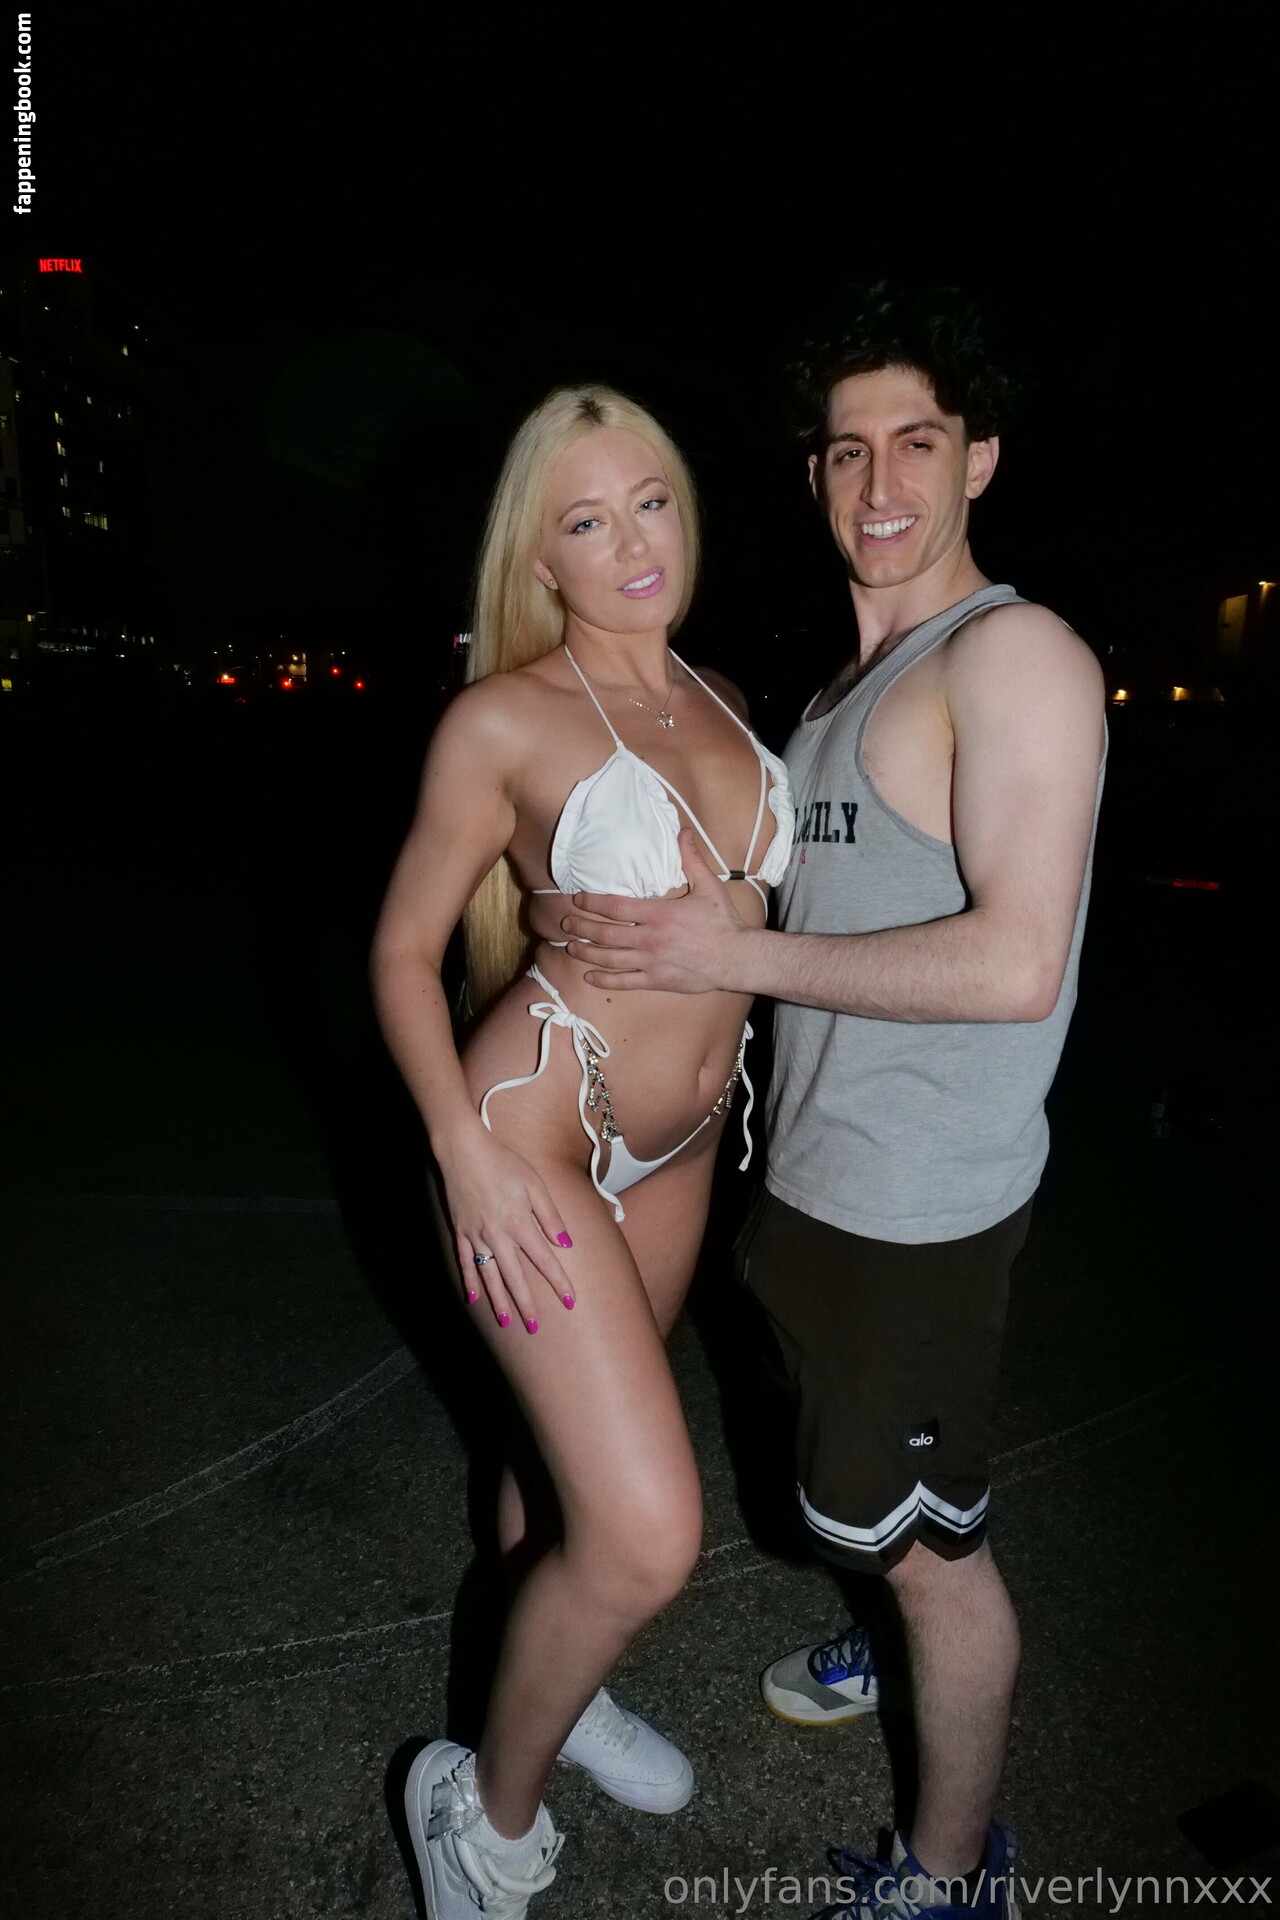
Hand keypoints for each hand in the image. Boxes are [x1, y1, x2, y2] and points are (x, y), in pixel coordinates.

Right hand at [438, 1130, 575, 1331]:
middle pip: (516, 1277)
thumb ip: (550, 1215)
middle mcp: (498, 1236)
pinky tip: (473, 1300)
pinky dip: (469, 1282)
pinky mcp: (460, 1232)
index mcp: (520, 1223)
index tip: (570, 1301)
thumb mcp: (534, 1184)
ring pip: (489, 1276)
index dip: (559, 1282)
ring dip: (499, 1301)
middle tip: (535, 1328)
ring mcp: (476, 1236)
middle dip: (527, 1304)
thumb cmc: (504, 1163)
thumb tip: (565, 1243)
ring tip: (507, 1322)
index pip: (545, 1260)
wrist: (463, 1151)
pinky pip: (464, 1263)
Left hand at [559, 827, 749, 993]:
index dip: (593, 902)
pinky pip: (625, 981)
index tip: (578, 899)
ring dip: (586, 952)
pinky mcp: (657, 980)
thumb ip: (691, 859)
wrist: (737, 957)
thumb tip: (684, 831)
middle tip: (565, 924)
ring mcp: (651, 961)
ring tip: (571, 947)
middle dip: (582, 927)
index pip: (615, 906)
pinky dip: (604, 979)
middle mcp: (649, 938)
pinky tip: (589, 976)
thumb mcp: (708, 885)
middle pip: (605, 933)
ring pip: (609, 958)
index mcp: (658, 913)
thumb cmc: (722, 921)